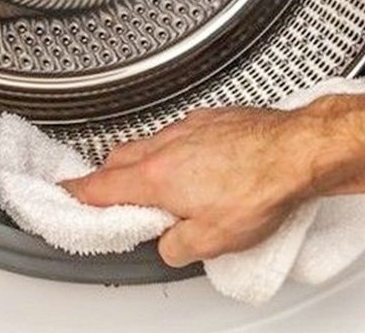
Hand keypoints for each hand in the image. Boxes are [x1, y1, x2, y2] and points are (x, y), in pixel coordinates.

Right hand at [61, 100, 364, 266]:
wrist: (300, 151)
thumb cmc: (262, 187)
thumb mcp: (212, 240)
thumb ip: (177, 246)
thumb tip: (170, 245)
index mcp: (158, 177)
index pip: (101, 186)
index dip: (77, 193)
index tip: (64, 193)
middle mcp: (168, 145)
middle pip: (120, 158)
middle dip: (110, 177)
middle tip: (116, 196)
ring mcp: (191, 126)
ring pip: (151, 143)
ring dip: (147, 162)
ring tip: (165, 185)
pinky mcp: (214, 118)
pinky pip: (182, 131)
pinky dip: (178, 148)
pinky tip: (199, 163)